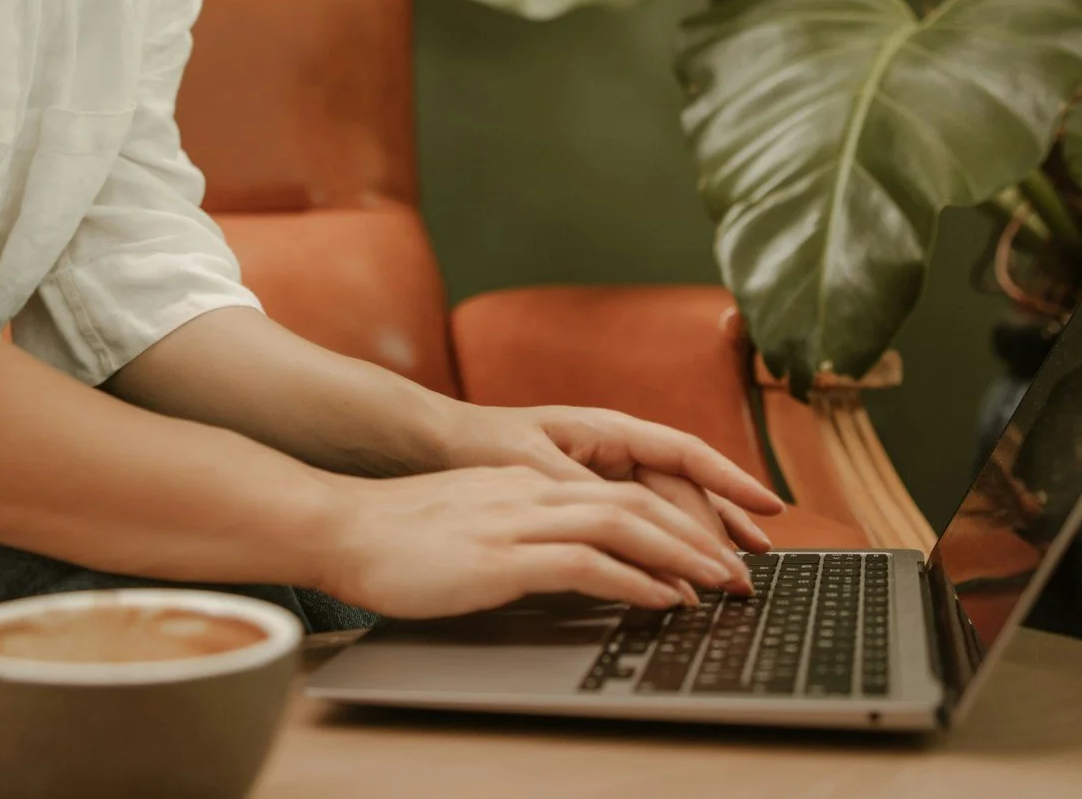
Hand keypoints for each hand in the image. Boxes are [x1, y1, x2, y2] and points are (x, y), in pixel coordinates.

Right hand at [314, 464, 750, 620]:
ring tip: (719, 584)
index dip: (675, 514)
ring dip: (681, 554)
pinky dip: (635, 579)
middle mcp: (534, 491)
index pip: (621, 490)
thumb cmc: (398, 536)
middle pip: (638, 501)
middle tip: (738, 572)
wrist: (343, 528)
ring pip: (626, 524)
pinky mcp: (503, 555)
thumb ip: (522, 532)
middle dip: (698, 535)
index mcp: (529, 482)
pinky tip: (663, 598)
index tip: (713, 546)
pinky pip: (589, 562)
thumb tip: (566, 563)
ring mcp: (520, 519)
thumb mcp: (474, 523)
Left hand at [439, 403, 782, 586]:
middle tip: (746, 574)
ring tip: (735, 575)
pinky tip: (681, 576)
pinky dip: (663, 548)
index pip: (687, 454)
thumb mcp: (531, 466)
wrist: (434, 445)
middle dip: (721, 528)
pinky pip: (639, 524)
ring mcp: (604, 474)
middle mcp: (615, 449)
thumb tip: (632, 522)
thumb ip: (584, 492)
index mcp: (609, 430)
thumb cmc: (479, 444)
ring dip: (701, 540)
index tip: (769, 508)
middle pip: (684, 490)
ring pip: (668, 509)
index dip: (731, 481)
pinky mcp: (589, 501)